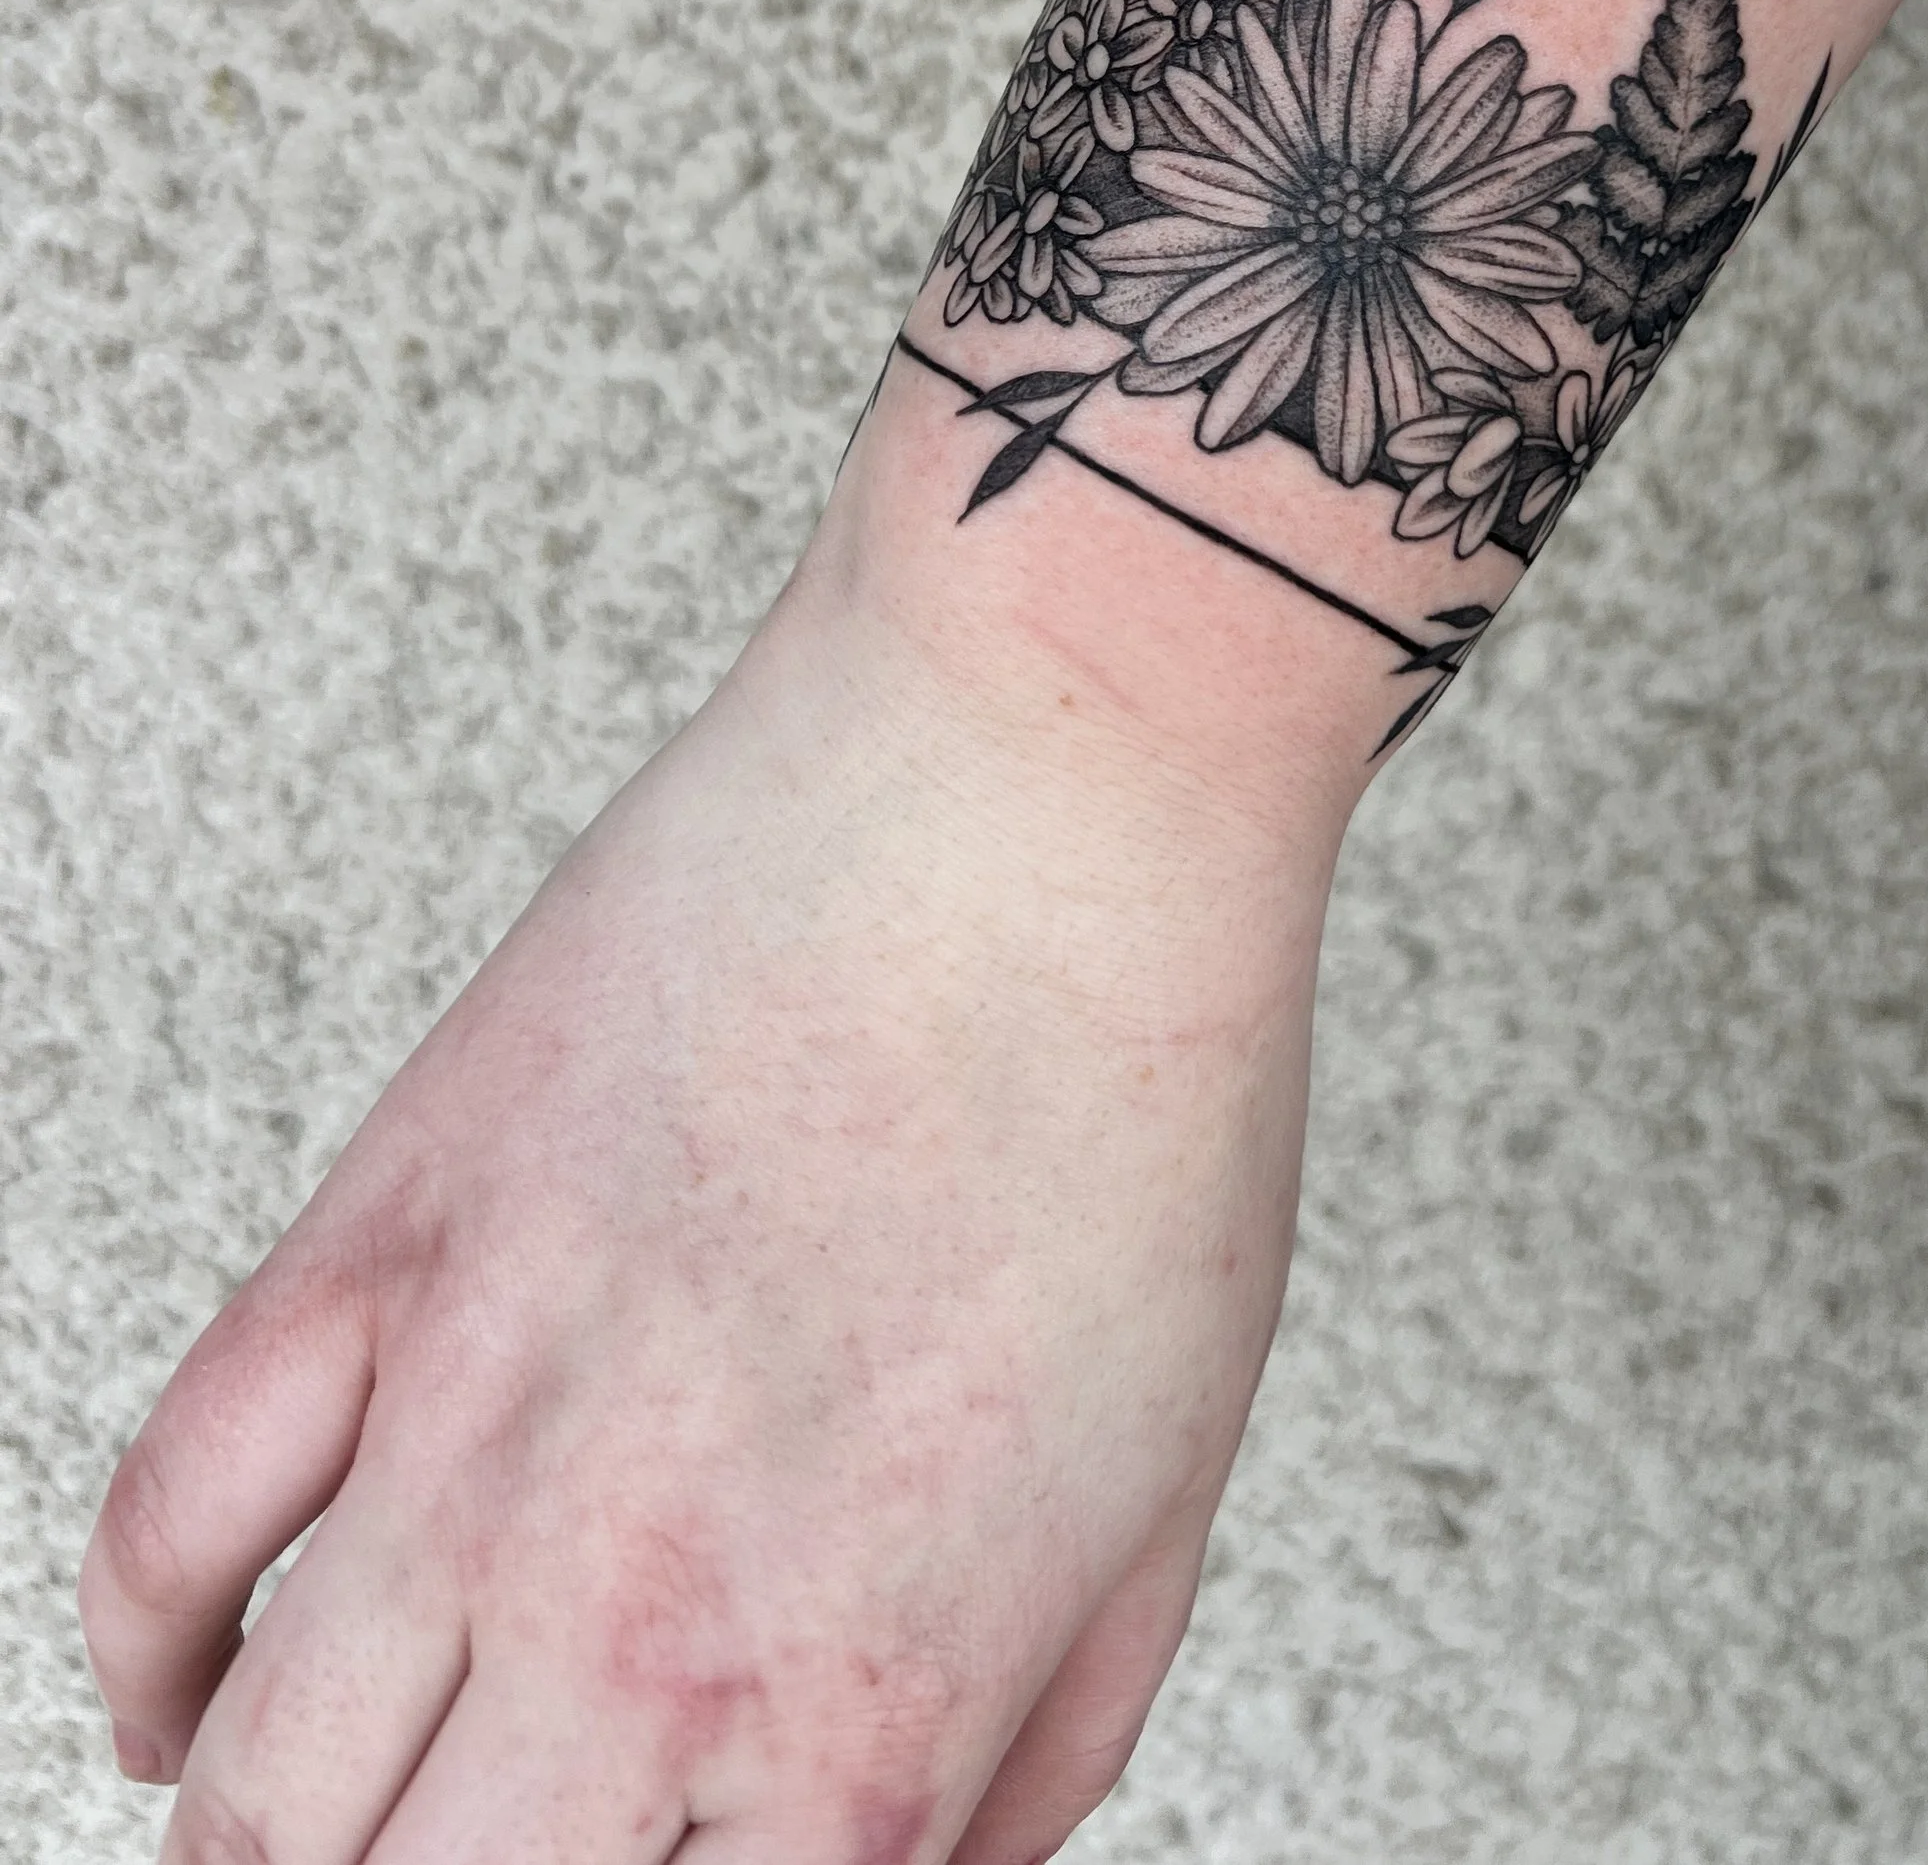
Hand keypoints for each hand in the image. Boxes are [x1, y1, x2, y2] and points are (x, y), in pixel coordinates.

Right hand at [79, 565, 1329, 1864]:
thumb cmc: (1144, 1102)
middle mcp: (634, 1620)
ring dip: (264, 1862)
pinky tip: (185, 1700)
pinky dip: (148, 1651)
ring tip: (317, 1849)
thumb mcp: (1159, 1513)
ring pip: (256, 1802)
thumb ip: (1020, 1765)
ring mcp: (475, 1427)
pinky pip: (174, 1511)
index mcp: (851, 1718)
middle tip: (488, 1859)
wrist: (1042, 791)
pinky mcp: (382, 1243)